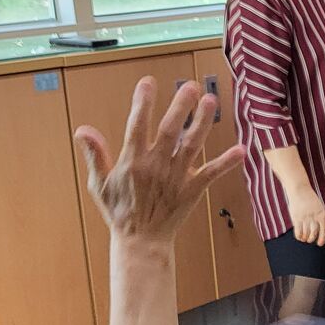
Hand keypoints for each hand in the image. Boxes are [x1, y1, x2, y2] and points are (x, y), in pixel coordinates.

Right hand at [75, 77, 242, 240]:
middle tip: (191, 86)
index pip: (137, 126)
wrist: (141, 242)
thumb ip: (95, 156)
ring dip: (202, 123)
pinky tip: (241, 150)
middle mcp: (156, 166)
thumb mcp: (99, 185)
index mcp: (133, 162)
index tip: (148, 82)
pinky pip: (212, 173)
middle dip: (181, 107)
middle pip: (171, 131)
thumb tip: (83, 130)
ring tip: (211, 102)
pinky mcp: (192, 190)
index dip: (142, 103)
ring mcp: (176, 178)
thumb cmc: (119, 212)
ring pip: (192, 146)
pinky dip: (226, 162)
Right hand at [286, 188, 324, 246]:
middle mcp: (314, 216)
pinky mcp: (296, 218)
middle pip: (314, 233)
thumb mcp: (319, 207)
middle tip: (309, 240)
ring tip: (304, 239)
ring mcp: (305, 217)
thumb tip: (319, 230)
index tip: (319, 244)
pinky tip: (299, 237)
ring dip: (305, 238)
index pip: (324, 230)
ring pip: (306, 233)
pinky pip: (298, 231)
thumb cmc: (310, 199)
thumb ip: (319, 217)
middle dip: (312, 238)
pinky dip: (299, 236)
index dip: (322, 239)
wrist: (300, 189)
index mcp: (322, 214)